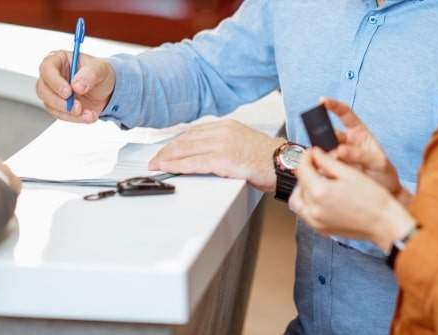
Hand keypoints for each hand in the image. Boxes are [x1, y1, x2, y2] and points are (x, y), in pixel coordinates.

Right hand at [36, 50, 115, 123]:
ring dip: (68, 112)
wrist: (107, 90)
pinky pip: (60, 115)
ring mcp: (53, 92)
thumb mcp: (101, 69)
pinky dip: (74, 118)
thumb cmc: (100, 73)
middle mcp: (52, 75)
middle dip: (59, 101)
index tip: (68, 92)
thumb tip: (76, 86)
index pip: (47, 68)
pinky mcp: (58, 106)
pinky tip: (88, 116)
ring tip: (87, 113)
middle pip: (42, 89)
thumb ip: (90, 74)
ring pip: (49, 104)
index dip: (55, 82)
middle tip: (77, 107)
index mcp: (58, 60)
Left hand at [148, 119, 286, 191]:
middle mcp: (222, 131)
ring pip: (186, 150)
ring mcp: (222, 145)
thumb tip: (207, 155)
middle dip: (167, 150)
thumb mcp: (243, 143)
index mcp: (227, 126)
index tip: (166, 149)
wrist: (283, 164)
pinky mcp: (223, 160)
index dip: (176, 142)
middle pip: (186, 139)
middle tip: (155, 159)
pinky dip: (176, 166)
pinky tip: (167, 169)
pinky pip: (193, 163)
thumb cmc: (268, 159)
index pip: (194, 132)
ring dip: (167, 158)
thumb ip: (224, 144)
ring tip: (156, 165)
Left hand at [289, 148, 415, 251]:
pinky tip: (322, 197)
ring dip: (304, 189)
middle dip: (305, 173)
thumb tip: (315, 154)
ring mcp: (316, 221)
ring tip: (318, 182)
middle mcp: (313, 209)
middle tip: (316, 165)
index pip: (302, 170)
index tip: (311, 153)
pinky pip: (306, 213)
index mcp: (319, 192)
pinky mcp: (321, 229)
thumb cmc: (372, 199)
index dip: (306, 157)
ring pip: (298, 201)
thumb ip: (327, 161)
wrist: (383, 223)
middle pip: (299, 185)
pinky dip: (309, 203)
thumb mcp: (349, 173)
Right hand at [321, 98, 402, 196]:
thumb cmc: (384, 174)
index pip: (345, 114)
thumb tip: (340, 151)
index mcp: (359, 133)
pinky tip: (323, 172)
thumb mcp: (377, 162)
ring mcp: (338, 157)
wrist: (383, 194)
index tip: (322, 100)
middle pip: (329, 134)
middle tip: (322, 147)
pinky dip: (320, 168)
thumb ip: (360, 155)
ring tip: (328, 165)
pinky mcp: (333, 170)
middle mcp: (346, 143)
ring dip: (322, 156)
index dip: (334, 106)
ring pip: (324, 151)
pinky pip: (322, 165)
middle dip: (322, 137)